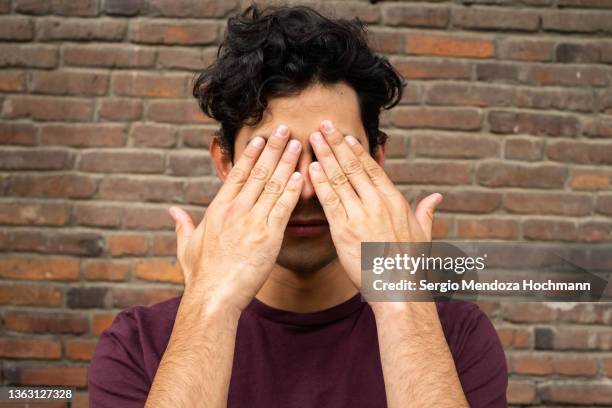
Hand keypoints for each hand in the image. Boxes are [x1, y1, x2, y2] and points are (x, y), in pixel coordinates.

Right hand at [169, 125, 302, 313]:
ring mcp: (252, 221)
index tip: (260, 138)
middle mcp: (235, 210)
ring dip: (287, 162)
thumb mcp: (186, 247)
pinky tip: (302, 174)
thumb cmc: (201, 275)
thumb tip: (172, 211)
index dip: (250, 154)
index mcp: (217, 209)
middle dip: (272, 148)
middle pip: (258, 172)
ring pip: (273, 184)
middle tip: (284, 129)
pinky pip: (284, 206)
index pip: (237, 174)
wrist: (213, 297)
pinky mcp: (269, 236)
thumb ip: (182, 225)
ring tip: (297, 144)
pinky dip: (293, 188)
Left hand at [307, 120, 441, 288]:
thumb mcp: (423, 234)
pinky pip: (329, 200)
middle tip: (324, 125)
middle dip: (337, 144)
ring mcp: (360, 215)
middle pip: (353, 167)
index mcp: (394, 201)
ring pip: (339, 179)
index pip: (372, 168)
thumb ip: (426, 212)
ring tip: (313, 138)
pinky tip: (311, 168)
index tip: (346, 136)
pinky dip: (319, 182)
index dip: (357, 150)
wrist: (399, 289)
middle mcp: (377, 203)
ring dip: (325, 156)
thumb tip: (436, 197)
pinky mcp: (344, 230)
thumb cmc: (411, 265)